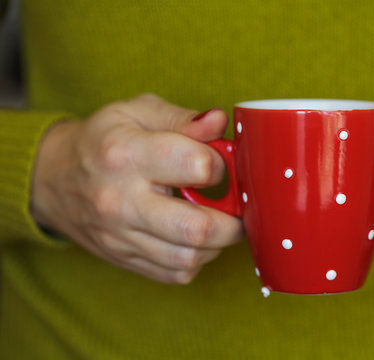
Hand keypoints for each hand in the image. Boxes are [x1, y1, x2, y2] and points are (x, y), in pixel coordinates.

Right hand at [31, 93, 242, 283]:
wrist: (54, 178)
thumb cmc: (102, 140)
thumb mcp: (136, 112)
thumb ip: (181, 118)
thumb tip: (219, 122)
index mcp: (126, 155)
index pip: (196, 167)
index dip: (221, 164)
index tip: (219, 163)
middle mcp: (121, 201)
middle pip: (198, 227)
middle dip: (233, 220)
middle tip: (238, 207)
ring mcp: (121, 236)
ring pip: (189, 258)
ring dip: (218, 243)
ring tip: (218, 221)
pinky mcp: (124, 258)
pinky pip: (175, 274)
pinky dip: (197, 259)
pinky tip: (194, 238)